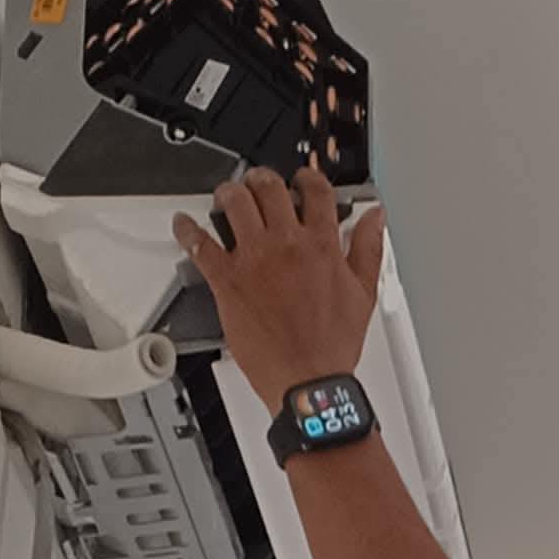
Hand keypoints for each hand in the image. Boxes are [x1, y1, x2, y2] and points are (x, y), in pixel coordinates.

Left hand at [173, 167, 386, 418]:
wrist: (307, 381)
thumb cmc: (332, 346)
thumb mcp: (363, 293)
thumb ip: (368, 248)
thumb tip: (374, 217)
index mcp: (321, 245)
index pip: (314, 190)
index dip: (306, 177)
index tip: (301, 180)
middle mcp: (286, 245)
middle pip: (268, 187)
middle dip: (262, 180)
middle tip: (258, 186)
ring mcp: (254, 260)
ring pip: (233, 202)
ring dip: (228, 194)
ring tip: (227, 198)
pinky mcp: (228, 281)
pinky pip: (200, 245)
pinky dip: (187, 230)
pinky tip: (184, 225)